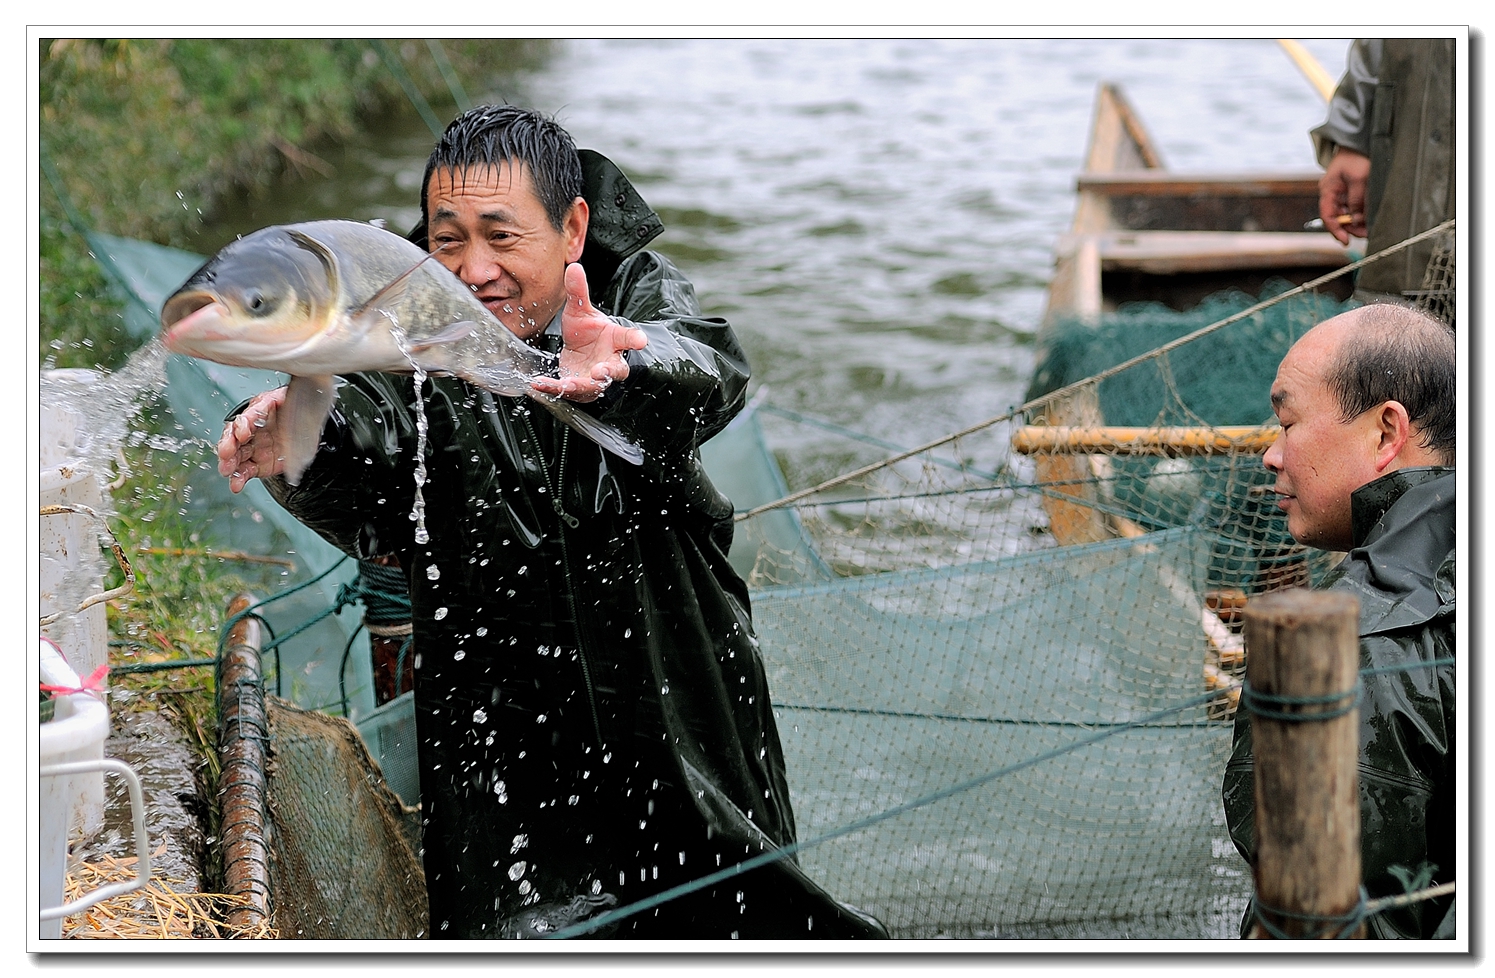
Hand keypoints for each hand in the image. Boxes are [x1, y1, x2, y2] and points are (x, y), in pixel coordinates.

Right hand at [217, 387, 288, 492]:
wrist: (305, 429)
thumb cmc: (296, 412)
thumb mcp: (293, 403)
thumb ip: (287, 402)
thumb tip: (283, 399)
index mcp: (260, 411)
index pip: (249, 417)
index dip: (244, 425)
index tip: (242, 433)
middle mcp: (252, 430)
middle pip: (235, 437)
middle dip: (228, 445)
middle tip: (226, 453)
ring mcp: (253, 448)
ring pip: (236, 456)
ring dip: (230, 464)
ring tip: (227, 471)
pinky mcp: (257, 464)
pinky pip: (245, 471)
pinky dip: (239, 478)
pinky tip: (236, 484)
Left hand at [530, 263, 647, 402]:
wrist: (578, 354)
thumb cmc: (586, 332)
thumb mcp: (579, 311)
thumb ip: (578, 292)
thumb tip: (574, 266)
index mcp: (615, 340)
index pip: (628, 338)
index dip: (635, 339)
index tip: (641, 340)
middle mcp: (609, 362)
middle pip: (616, 370)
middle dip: (609, 372)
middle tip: (601, 372)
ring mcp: (596, 379)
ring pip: (593, 386)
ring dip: (579, 386)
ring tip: (565, 384)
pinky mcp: (580, 390)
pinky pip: (569, 392)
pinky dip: (554, 389)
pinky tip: (539, 384)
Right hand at [1318, 147, 1370, 243]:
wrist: (1360, 142)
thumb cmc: (1357, 157)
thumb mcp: (1359, 179)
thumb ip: (1357, 200)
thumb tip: (1355, 219)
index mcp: (1328, 190)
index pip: (1328, 216)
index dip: (1336, 230)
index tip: (1346, 240)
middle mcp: (1332, 194)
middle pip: (1337, 217)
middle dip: (1350, 228)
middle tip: (1365, 234)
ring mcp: (1341, 193)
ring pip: (1346, 214)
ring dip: (1357, 222)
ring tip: (1369, 228)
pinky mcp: (1350, 191)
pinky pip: (1353, 207)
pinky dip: (1360, 214)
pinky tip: (1368, 218)